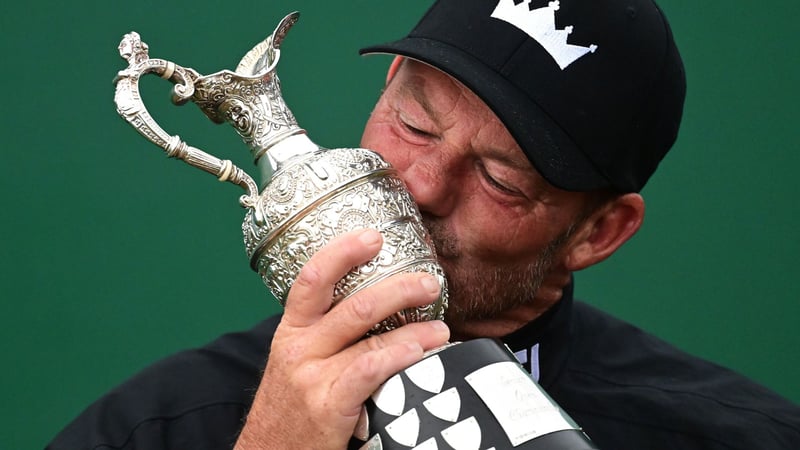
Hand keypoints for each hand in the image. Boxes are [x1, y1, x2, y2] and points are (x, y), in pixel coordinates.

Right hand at [235, 228, 450, 448]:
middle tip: (429, 283)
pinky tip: (419, 351)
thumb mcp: (295, 361)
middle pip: (353, 304)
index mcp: (292, 330)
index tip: (373, 236)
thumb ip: (324, 334)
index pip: (312, 278)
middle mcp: (299, 347)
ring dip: (413, 327)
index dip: (343, 252)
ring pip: (368, 336)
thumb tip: (373, 307)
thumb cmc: (290, 406)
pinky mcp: (327, 406)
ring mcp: (312, 376)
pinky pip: (368, 372)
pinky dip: (397, 356)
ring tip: (440, 327)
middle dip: (399, 288)